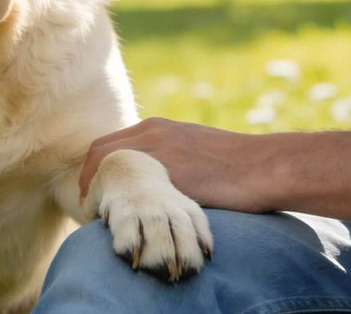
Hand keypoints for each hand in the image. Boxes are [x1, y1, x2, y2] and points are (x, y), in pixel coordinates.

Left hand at [80, 118, 273, 212]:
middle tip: (88, 204)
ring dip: (102, 193)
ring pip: (113, 172)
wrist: (262, 166)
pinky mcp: (172, 177)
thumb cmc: (233, 160)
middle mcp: (152, 135)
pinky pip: (136, 194)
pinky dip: (126, 207)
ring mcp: (160, 155)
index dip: (93, 167)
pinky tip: (128, 223)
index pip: (106, 143)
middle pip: (99, 154)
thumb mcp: (191, 144)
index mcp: (156, 126)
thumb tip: (149, 174)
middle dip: (88, 180)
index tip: (93, 187)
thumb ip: (166, 152)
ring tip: (101, 216)